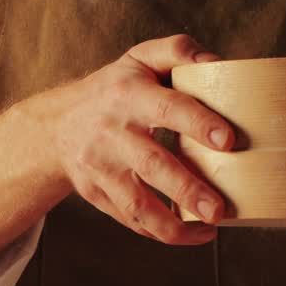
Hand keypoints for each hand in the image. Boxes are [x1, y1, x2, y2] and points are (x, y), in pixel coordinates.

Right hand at [23, 34, 234, 243]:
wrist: (58, 126)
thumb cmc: (115, 91)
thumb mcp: (139, 60)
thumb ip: (176, 51)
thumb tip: (216, 64)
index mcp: (128, 95)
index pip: (166, 108)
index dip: (197, 123)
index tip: (227, 141)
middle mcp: (112, 133)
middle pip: (151, 165)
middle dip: (187, 189)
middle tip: (220, 209)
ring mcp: (102, 168)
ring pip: (137, 204)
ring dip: (173, 225)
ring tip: (209, 230)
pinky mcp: (97, 194)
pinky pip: (130, 220)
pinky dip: (160, 232)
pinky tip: (191, 234)